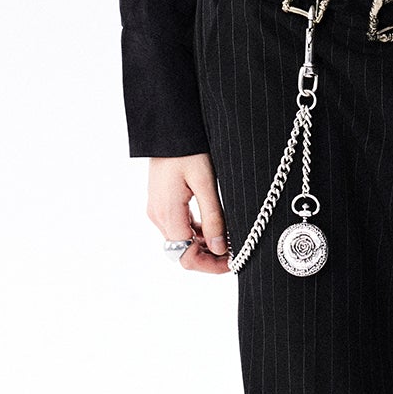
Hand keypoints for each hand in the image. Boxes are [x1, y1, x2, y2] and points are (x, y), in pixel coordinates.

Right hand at [147, 152, 231, 273]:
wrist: (168, 127)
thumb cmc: (188, 149)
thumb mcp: (206, 182)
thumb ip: (214, 217)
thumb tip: (221, 249)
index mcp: (168, 214)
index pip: (186, 257)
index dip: (210, 266)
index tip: (232, 262)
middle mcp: (158, 216)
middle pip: (182, 253)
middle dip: (209, 258)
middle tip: (235, 253)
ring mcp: (157, 210)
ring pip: (181, 241)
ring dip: (203, 246)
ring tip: (229, 239)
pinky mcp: (161, 203)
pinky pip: (178, 227)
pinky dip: (196, 233)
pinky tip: (214, 227)